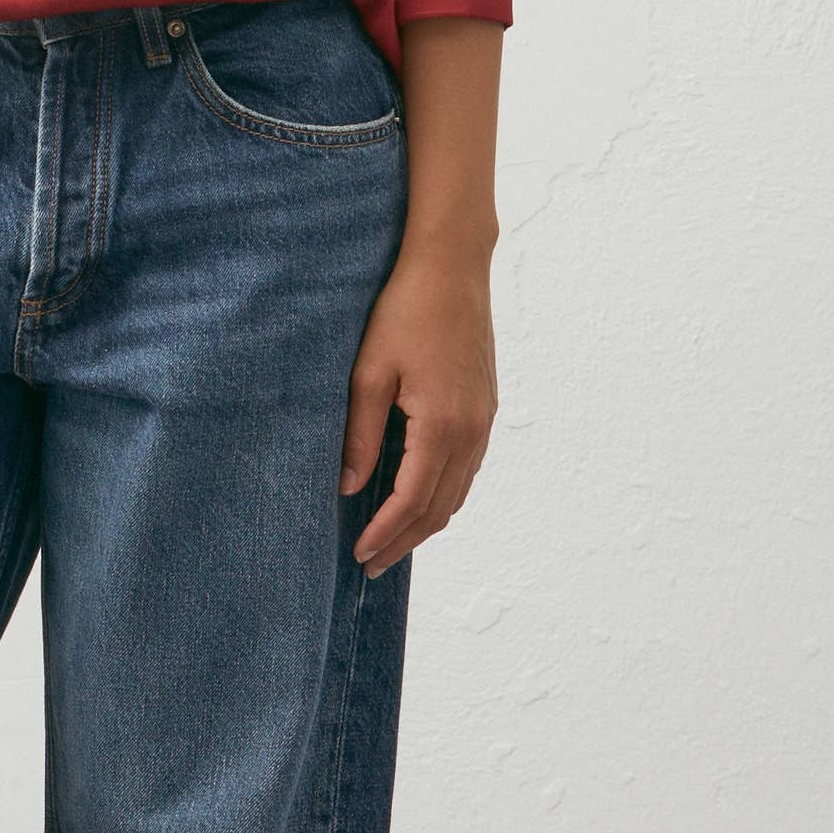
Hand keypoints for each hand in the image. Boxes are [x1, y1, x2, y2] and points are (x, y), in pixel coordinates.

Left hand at [343, 233, 498, 572]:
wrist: (452, 267)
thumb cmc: (405, 311)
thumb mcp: (369, 372)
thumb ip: (361, 434)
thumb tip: (347, 485)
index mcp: (442, 426)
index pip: (411, 501)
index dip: (384, 533)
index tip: (358, 554)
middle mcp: (471, 432)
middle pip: (439, 509)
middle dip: (404, 541)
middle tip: (371, 565)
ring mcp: (484, 422)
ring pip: (457, 494)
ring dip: (424, 524)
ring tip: (391, 542)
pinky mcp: (485, 410)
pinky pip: (466, 470)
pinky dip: (442, 496)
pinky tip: (417, 499)